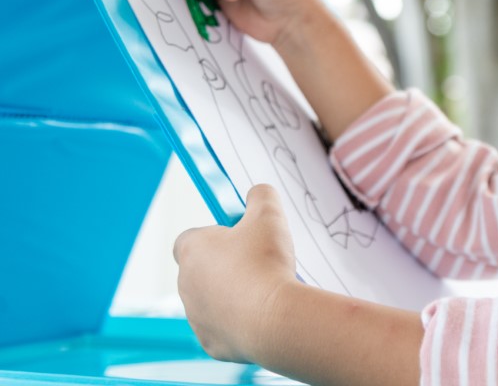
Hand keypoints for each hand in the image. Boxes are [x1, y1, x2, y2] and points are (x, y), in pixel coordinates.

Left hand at [174, 184, 296, 363]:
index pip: (190, 238)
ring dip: (233, 295)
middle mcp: (185, 283)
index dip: (215, 237)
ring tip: (265, 291)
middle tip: (259, 264)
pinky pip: (223, 328)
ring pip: (212, 301)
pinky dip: (240, 323)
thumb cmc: (266, 263)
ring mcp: (195, 316)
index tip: (239, 238)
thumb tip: (257, 192)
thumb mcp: (269, 214)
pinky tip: (262, 315)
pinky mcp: (209, 343)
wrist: (273, 318)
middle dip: (227, 267)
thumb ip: (261, 196)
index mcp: (192, 250)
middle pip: (202, 271)